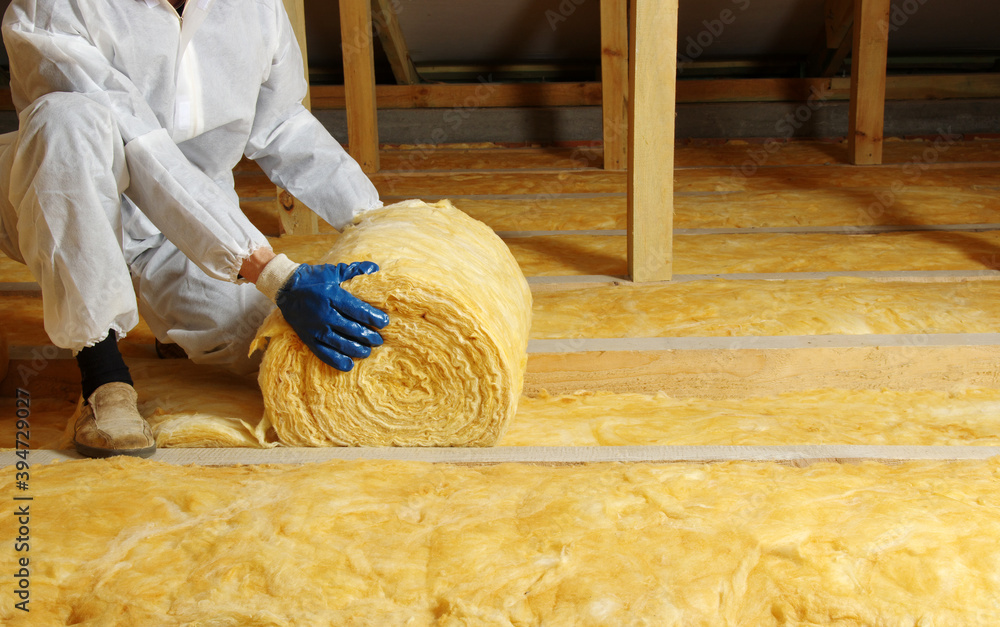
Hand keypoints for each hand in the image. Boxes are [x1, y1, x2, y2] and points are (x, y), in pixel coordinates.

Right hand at [275, 262, 389, 370]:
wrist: (285, 287)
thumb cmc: (313, 278)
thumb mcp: (333, 271)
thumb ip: (355, 271)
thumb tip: (375, 268)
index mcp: (332, 296)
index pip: (358, 309)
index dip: (373, 317)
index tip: (384, 322)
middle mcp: (325, 314)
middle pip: (352, 329)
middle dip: (369, 336)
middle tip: (379, 340)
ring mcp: (315, 328)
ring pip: (340, 343)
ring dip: (357, 349)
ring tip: (367, 351)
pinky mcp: (308, 338)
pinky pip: (323, 353)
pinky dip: (336, 360)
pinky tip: (348, 365)